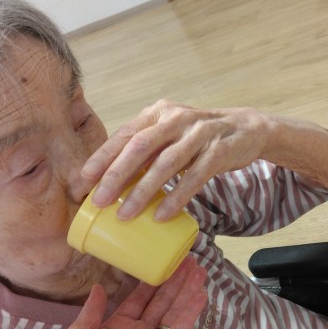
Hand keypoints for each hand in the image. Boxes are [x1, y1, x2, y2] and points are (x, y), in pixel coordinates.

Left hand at [50, 257, 206, 328]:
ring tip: (200, 271)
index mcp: (117, 326)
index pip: (139, 298)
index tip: (163, 262)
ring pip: (174, 312)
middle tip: (189, 261)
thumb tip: (100, 287)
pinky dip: (191, 312)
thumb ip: (93, 310)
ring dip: (187, 291)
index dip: (152, 281)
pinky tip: (201, 294)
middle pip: (161, 301)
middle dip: (175, 281)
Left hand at [80, 100, 268, 220]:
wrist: (245, 129)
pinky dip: (176, 198)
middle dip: (116, 175)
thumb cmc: (197, 137)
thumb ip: (145, 149)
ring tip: (125, 215)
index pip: (124, 134)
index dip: (102, 158)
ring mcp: (199, 134)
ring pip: (165, 164)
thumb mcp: (169, 134)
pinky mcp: (219, 152)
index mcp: (157, 113)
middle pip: (140, 146)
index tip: (83, 181)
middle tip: (99, 201)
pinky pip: (194, 178)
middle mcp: (176, 118)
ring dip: (142, 191)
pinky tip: (162, 215)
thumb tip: (109, 181)